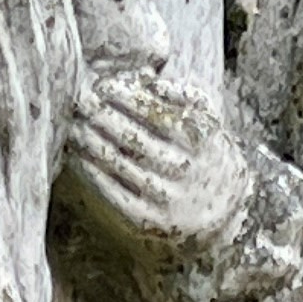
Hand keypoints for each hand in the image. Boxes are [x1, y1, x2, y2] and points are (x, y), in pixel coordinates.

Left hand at [63, 67, 252, 256]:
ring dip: (94, 144)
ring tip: (75, 126)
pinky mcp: (151, 221)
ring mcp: (166, 197)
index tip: (103, 86)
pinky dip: (96, 175)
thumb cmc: (208, 154)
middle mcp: (183, 168)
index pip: (154, 113)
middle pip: (134, 137)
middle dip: (104, 117)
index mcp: (197, 139)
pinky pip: (117, 194)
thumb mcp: (208, 120)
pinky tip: (81, 158)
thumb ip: (182, 96)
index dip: (126, 98)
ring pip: (121, 165)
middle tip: (81, 102)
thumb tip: (147, 80)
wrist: (227, 212)